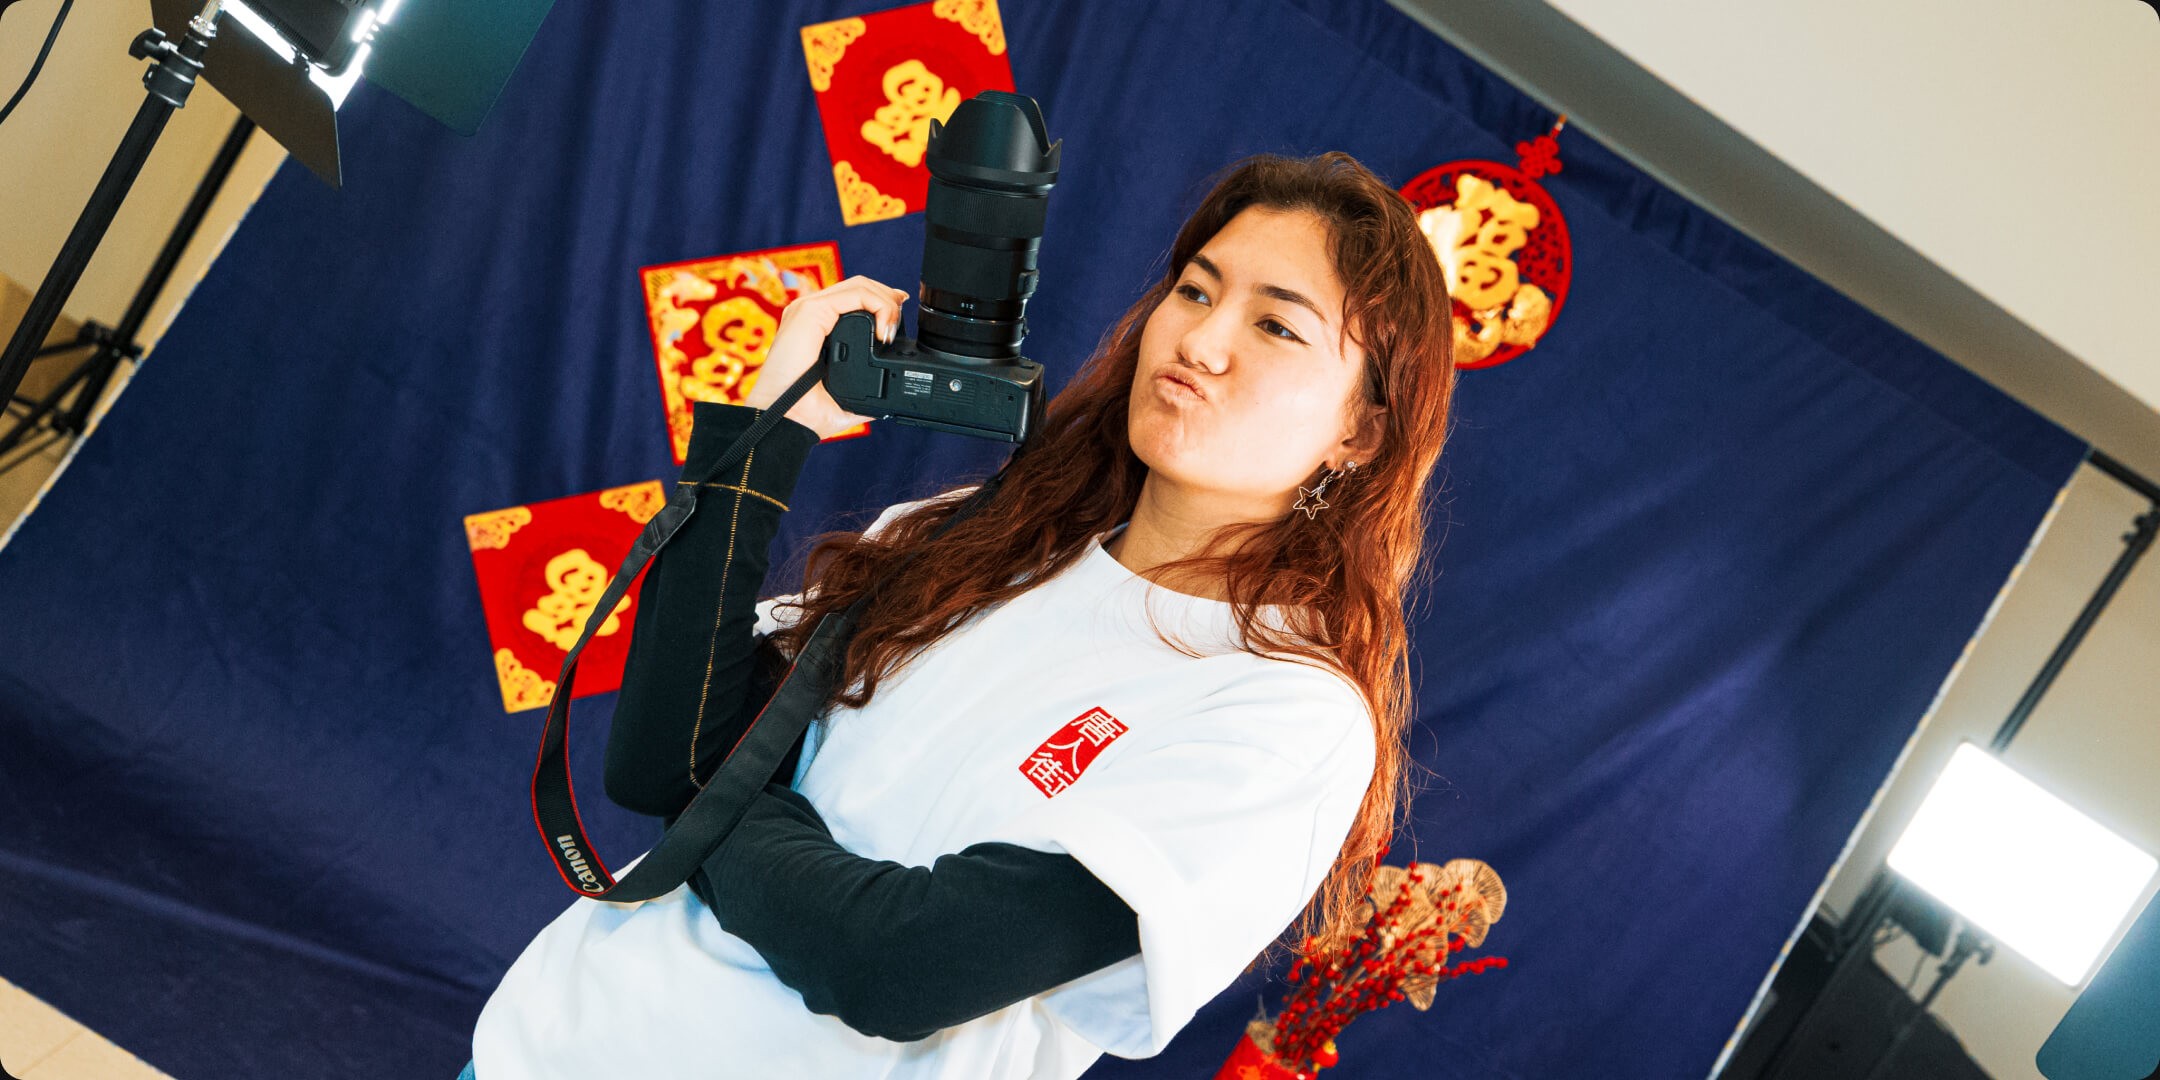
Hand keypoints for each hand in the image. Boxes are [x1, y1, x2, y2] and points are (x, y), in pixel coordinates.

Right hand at [744, 275, 905, 438]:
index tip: (895, 324)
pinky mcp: (810, 312)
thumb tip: (885, 405)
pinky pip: (854, 294)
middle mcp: (811, 313)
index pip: (853, 298)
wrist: (785, 420)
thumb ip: (864, 397)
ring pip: (860, 285)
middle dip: (888, 299)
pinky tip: (883, 332)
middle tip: (898, 326)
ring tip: (892, 331)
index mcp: (815, 326)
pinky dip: (878, 306)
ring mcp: (808, 309)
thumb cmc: (804, 412)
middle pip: (860, 286)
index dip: (882, 303)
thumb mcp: (844, 400)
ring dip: (886, 302)